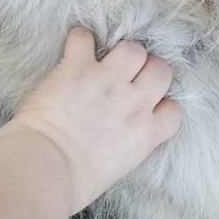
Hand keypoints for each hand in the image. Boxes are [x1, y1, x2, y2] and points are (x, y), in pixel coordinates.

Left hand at [7, 28, 181, 213]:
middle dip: (147, 69)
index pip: (174, 109)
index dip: (160, 102)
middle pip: (161, 70)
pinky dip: (79, 39)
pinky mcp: (78, 67)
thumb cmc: (74, 181)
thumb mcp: (117, 168)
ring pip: (133, 48)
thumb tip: (116, 135)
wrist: (45, 168)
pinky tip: (75, 48)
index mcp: (145, 134)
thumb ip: (127, 143)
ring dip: (121, 51)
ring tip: (105, 60)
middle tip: (128, 76)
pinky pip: (84, 38)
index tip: (145, 104)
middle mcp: (133, 103)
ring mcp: (107, 81)